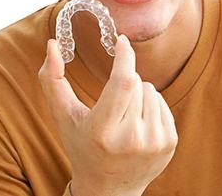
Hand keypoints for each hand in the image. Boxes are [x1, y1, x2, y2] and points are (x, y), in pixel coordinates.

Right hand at [38, 35, 177, 195]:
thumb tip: (52, 44)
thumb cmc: (80, 144)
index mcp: (103, 130)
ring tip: (123, 113)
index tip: (121, 41)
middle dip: (124, 76)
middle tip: (111, 96)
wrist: (108, 189)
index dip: (125, 57)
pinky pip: (162, 102)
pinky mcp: (169, 143)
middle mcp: (132, 139)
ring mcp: (154, 143)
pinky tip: (136, 122)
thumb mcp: (62, 115)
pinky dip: (148, 104)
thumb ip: (51, 78)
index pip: (123, 82)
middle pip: (136, 82)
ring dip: (137, 91)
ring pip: (150, 89)